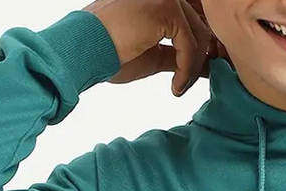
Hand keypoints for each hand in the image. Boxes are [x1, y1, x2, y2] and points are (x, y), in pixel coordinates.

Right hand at [83, 0, 225, 93]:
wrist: (85, 48)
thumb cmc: (111, 52)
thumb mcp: (153, 55)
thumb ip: (176, 56)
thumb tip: (199, 66)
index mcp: (159, 2)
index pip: (191, 23)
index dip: (198, 51)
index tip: (195, 76)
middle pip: (199, 27)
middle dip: (199, 61)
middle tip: (187, 84)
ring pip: (198, 37)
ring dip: (192, 68)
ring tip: (179, 87)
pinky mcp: (166, 10)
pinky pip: (190, 45)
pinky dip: (187, 70)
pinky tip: (175, 86)